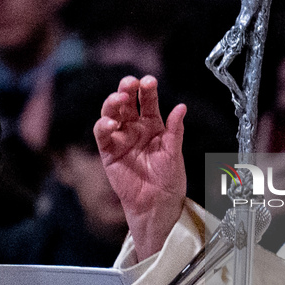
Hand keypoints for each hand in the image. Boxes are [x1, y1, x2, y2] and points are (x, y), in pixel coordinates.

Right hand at [94, 75, 186, 260]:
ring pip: (112, 114)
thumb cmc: (168, 179)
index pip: (148, 101)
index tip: (149, 81)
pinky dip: (104, 126)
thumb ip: (175, 130)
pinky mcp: (109, 152)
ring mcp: (121, 139)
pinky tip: (111, 123)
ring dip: (112, 104)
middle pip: (127, 103)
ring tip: (119, 100)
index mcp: (153, 125)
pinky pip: (102, 135)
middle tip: (130, 83)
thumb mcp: (174, 152)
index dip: (147, 90)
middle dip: (126, 90)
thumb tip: (181, 107)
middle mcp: (135, 128)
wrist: (157, 203)